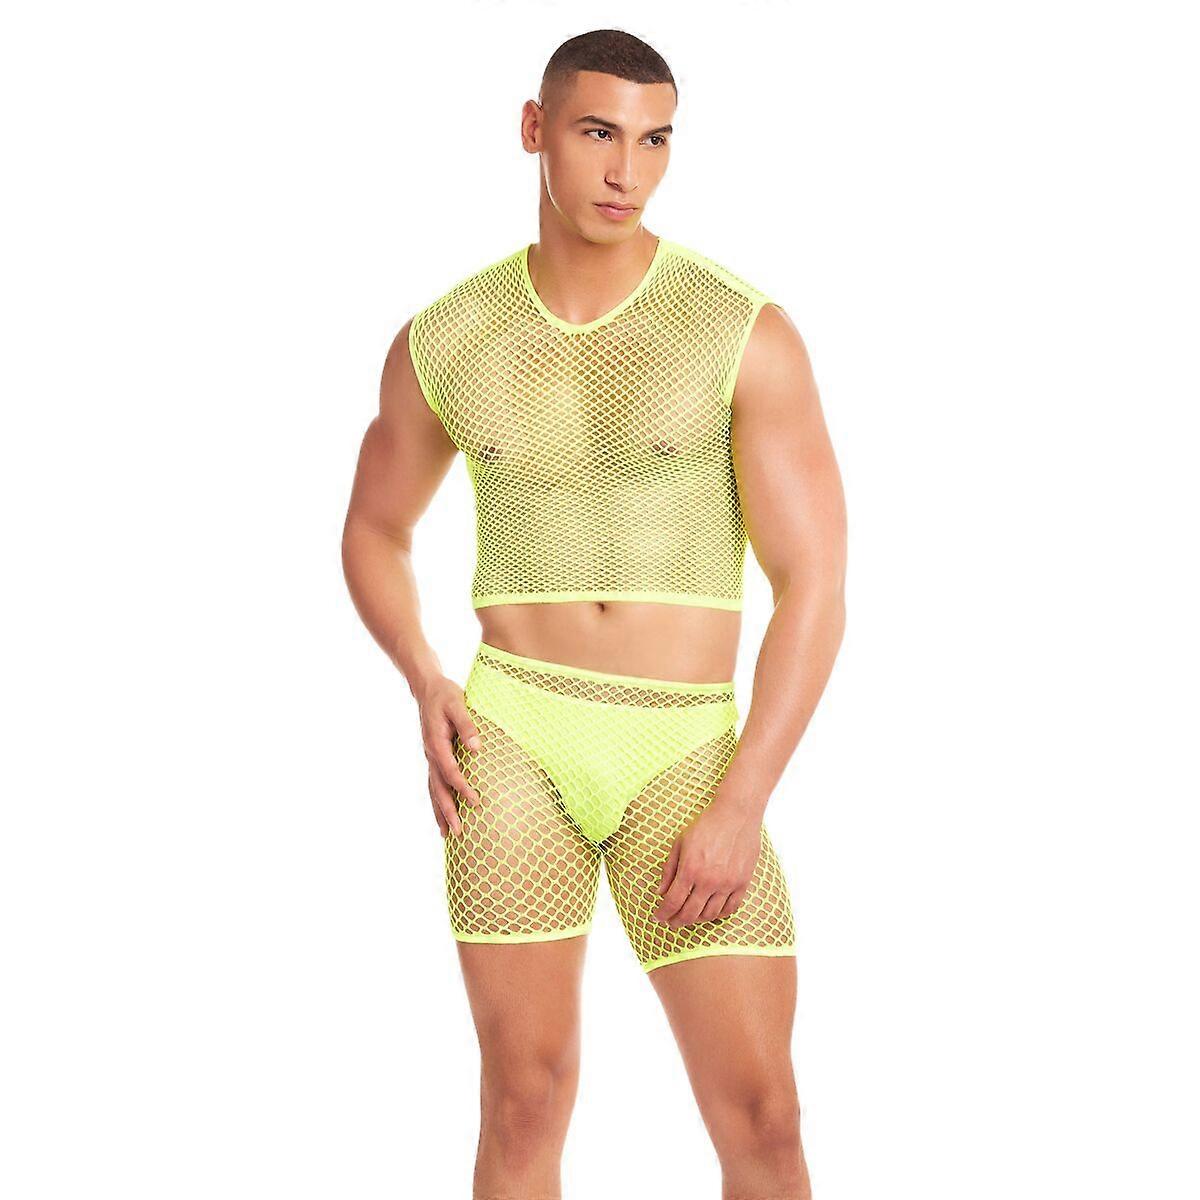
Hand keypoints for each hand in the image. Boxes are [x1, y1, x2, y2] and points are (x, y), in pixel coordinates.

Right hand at [417, 676, 482, 838]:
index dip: (463, 788)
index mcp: (437, 743)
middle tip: (458, 834)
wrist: (428, 689)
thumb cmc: (445, 695)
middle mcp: (430, 755)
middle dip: (448, 812)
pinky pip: (433, 785)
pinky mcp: (433, 758)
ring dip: (440, 813)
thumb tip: (477, 747)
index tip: (476, 802)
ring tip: (447, 836)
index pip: (450, 772)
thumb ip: (468, 725)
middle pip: (438, 789)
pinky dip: (437, 802)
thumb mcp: (458, 704)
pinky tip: (442, 815)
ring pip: (433, 791)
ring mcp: (430, 758)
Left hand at [653, 797, 762, 927]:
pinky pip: (731, 908)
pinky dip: (719, 914)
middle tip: (671, 922)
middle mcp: (708, 880)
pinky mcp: (742, 883)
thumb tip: (660, 891)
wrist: (736, 814)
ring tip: (690, 917)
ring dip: (697, 920)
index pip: (672, 901)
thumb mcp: (680, 842)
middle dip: (677, 921)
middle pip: (690, 913)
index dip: (663, 913)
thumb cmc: (706, 825)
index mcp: (690, 869)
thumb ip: (669, 869)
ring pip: (710, 914)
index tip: (658, 917)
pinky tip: (711, 911)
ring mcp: (727, 883)